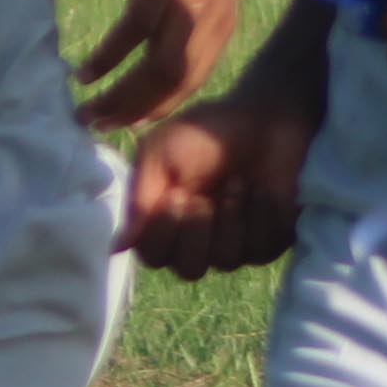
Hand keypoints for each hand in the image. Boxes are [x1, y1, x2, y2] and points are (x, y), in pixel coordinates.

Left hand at [65, 0, 258, 128]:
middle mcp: (202, 2)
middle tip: (90, 119)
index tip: (79, 78)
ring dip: (149, 106)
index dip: (108, 57)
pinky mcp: (228, 24)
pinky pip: (202, 71)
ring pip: (187, 77)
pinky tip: (147, 110)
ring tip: (112, 123)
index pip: (137, 28)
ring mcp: (220, 17)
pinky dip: (175, 96)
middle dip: (127, 99)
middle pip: (166, 67)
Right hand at [121, 97, 311, 279]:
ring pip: (226, 261)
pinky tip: (261, 189)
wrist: (263, 117)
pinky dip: (259, 216)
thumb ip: (139, 198)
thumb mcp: (159, 152)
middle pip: (189, 269)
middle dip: (197, 233)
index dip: (163, 234)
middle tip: (204, 198)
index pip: (153, 255)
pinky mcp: (269, 240)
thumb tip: (117, 247)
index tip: (176, 196)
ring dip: (231, 219)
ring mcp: (235, 243)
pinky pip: (260, 250)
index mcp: (164, 220)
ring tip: (237, 182)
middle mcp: (197, 239)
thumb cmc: (205, 130)